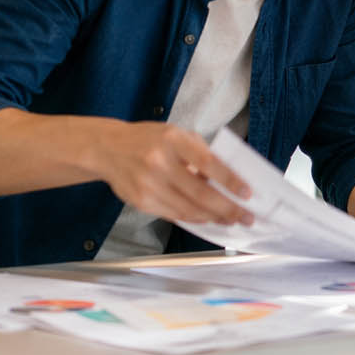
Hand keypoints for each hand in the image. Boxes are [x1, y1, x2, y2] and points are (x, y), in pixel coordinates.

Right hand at [93, 122, 253, 225]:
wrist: (107, 148)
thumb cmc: (149, 140)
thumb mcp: (177, 134)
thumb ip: (201, 152)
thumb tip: (229, 177)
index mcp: (172, 140)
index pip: (208, 163)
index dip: (230, 180)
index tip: (248, 193)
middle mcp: (158, 162)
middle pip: (199, 193)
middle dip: (228, 208)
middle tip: (247, 217)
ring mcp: (147, 184)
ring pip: (188, 209)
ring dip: (214, 218)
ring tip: (231, 220)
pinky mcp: (140, 202)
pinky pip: (174, 215)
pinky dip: (194, 219)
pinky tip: (208, 218)